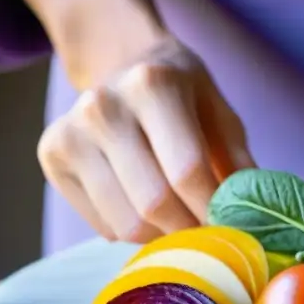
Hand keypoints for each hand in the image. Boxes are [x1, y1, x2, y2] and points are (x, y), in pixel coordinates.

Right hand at [37, 37, 253, 242]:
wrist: (122, 65)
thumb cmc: (184, 100)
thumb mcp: (221, 117)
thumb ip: (240, 167)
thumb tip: (252, 221)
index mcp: (152, 85)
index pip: (187, 172)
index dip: (214, 212)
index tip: (231, 228)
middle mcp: (103, 106)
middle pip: (154, 203)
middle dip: (190, 231)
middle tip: (210, 236)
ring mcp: (70, 132)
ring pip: (125, 224)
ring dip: (162, 238)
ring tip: (181, 225)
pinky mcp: (51, 157)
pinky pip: (103, 226)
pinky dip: (133, 233)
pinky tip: (146, 210)